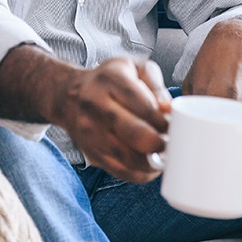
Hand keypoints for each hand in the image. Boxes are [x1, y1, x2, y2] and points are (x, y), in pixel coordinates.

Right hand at [50, 56, 171, 183]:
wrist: (68, 95)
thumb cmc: (108, 81)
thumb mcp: (133, 68)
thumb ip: (156, 86)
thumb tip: (169, 110)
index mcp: (111, 81)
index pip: (146, 107)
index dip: (166, 122)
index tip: (173, 126)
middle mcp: (96, 106)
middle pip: (137, 135)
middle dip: (161, 144)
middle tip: (170, 142)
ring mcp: (90, 132)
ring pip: (130, 159)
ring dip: (153, 162)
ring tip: (162, 154)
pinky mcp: (90, 152)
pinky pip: (121, 172)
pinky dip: (141, 173)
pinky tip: (149, 163)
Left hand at [182, 18, 241, 170]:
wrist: (238, 36)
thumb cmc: (210, 60)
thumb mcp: (190, 78)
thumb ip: (182, 102)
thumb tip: (169, 126)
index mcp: (204, 93)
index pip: (198, 128)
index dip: (196, 152)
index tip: (195, 174)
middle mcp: (226, 97)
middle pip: (225, 138)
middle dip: (226, 166)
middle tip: (224, 190)